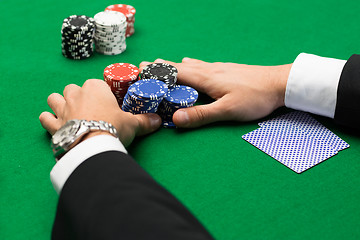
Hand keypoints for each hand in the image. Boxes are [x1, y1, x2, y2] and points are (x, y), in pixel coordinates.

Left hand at [39, 79, 161, 146]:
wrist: (94, 146)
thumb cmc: (114, 127)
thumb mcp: (133, 124)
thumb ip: (145, 121)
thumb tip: (159, 121)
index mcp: (95, 88)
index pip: (96, 83)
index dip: (100, 92)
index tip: (106, 102)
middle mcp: (76, 94)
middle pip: (72, 88)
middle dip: (77, 95)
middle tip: (88, 107)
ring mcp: (63, 109)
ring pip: (54, 98)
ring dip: (59, 103)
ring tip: (68, 111)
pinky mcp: (54, 126)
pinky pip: (45, 118)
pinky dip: (49, 120)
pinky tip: (55, 124)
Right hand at [140, 58, 291, 127]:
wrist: (279, 83)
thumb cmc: (255, 96)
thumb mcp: (227, 110)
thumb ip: (201, 115)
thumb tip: (175, 119)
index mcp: (205, 77)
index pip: (174, 71)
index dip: (156, 71)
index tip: (140, 69)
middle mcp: (209, 69)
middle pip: (179, 66)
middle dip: (162, 67)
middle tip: (146, 67)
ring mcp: (218, 68)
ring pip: (190, 65)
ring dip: (175, 66)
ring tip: (164, 68)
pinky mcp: (226, 70)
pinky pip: (201, 66)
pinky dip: (189, 67)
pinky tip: (193, 67)